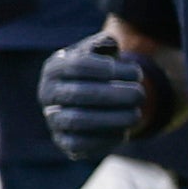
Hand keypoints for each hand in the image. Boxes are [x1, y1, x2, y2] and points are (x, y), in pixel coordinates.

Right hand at [37, 39, 148, 160]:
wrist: (89, 100)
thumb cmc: (97, 71)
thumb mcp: (100, 52)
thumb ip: (104, 44)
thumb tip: (110, 43)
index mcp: (54, 68)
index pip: (78, 65)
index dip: (110, 69)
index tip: (136, 72)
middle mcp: (47, 93)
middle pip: (78, 94)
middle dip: (115, 95)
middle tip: (140, 94)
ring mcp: (52, 118)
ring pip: (77, 120)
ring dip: (112, 118)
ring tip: (136, 115)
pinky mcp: (63, 141)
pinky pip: (79, 145)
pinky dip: (103, 139)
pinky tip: (124, 132)